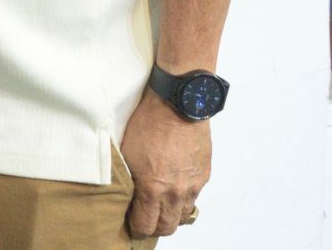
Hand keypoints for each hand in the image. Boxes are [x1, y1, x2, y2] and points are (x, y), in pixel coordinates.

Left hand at [121, 90, 210, 237]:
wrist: (177, 104)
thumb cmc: (148, 123)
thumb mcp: (128, 152)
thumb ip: (130, 180)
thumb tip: (129, 196)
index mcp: (153, 187)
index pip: (146, 224)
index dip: (137, 228)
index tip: (131, 223)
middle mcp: (176, 191)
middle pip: (167, 227)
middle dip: (154, 227)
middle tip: (145, 220)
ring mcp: (192, 185)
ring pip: (182, 215)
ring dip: (171, 215)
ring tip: (159, 207)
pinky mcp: (203, 175)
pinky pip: (194, 198)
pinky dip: (183, 200)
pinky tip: (174, 190)